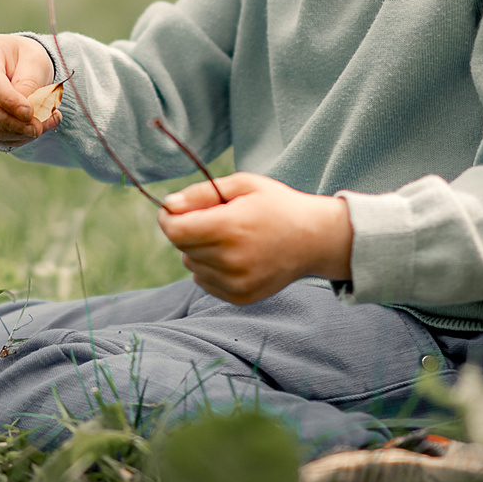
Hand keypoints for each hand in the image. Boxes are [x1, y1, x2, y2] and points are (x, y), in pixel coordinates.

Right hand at [0, 34, 58, 142]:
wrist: (16, 64)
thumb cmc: (25, 58)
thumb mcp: (35, 61)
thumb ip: (29, 84)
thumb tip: (22, 114)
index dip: (9, 101)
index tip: (30, 113)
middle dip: (11, 123)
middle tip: (37, 128)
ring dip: (14, 133)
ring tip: (40, 127)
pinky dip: (12, 137)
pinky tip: (30, 130)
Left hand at [157, 174, 353, 305]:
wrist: (314, 239)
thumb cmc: (277, 205)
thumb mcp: (243, 184)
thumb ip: (202, 193)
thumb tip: (168, 205)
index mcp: (231, 227)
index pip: (175, 230)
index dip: (168, 218)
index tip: (176, 209)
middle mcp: (231, 260)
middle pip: (182, 247)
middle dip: (188, 230)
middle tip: (215, 219)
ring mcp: (236, 282)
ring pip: (191, 265)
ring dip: (199, 250)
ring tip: (228, 238)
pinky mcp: (239, 297)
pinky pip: (204, 282)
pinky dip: (210, 268)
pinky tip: (233, 255)